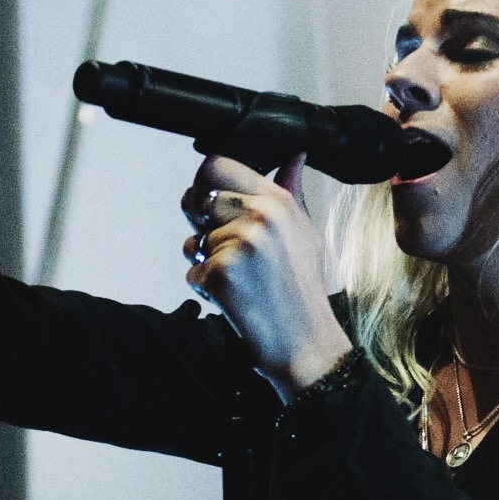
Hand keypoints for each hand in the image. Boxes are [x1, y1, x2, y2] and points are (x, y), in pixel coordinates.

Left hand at [181, 155, 352, 400]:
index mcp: (278, 200)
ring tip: (239, 280)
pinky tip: (234, 299)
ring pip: (192, 240)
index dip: (206, 184)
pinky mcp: (221, 273)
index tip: (213, 205)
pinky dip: (205, 289)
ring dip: (203, 262)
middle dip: (197, 223)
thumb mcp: (306, 233)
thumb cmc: (303, 291)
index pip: (217, 163)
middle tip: (222, 248)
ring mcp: (240, 244)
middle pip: (195, 197)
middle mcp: (260, 216)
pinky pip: (192, 272)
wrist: (306, 344)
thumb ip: (290, 191)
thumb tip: (295, 155)